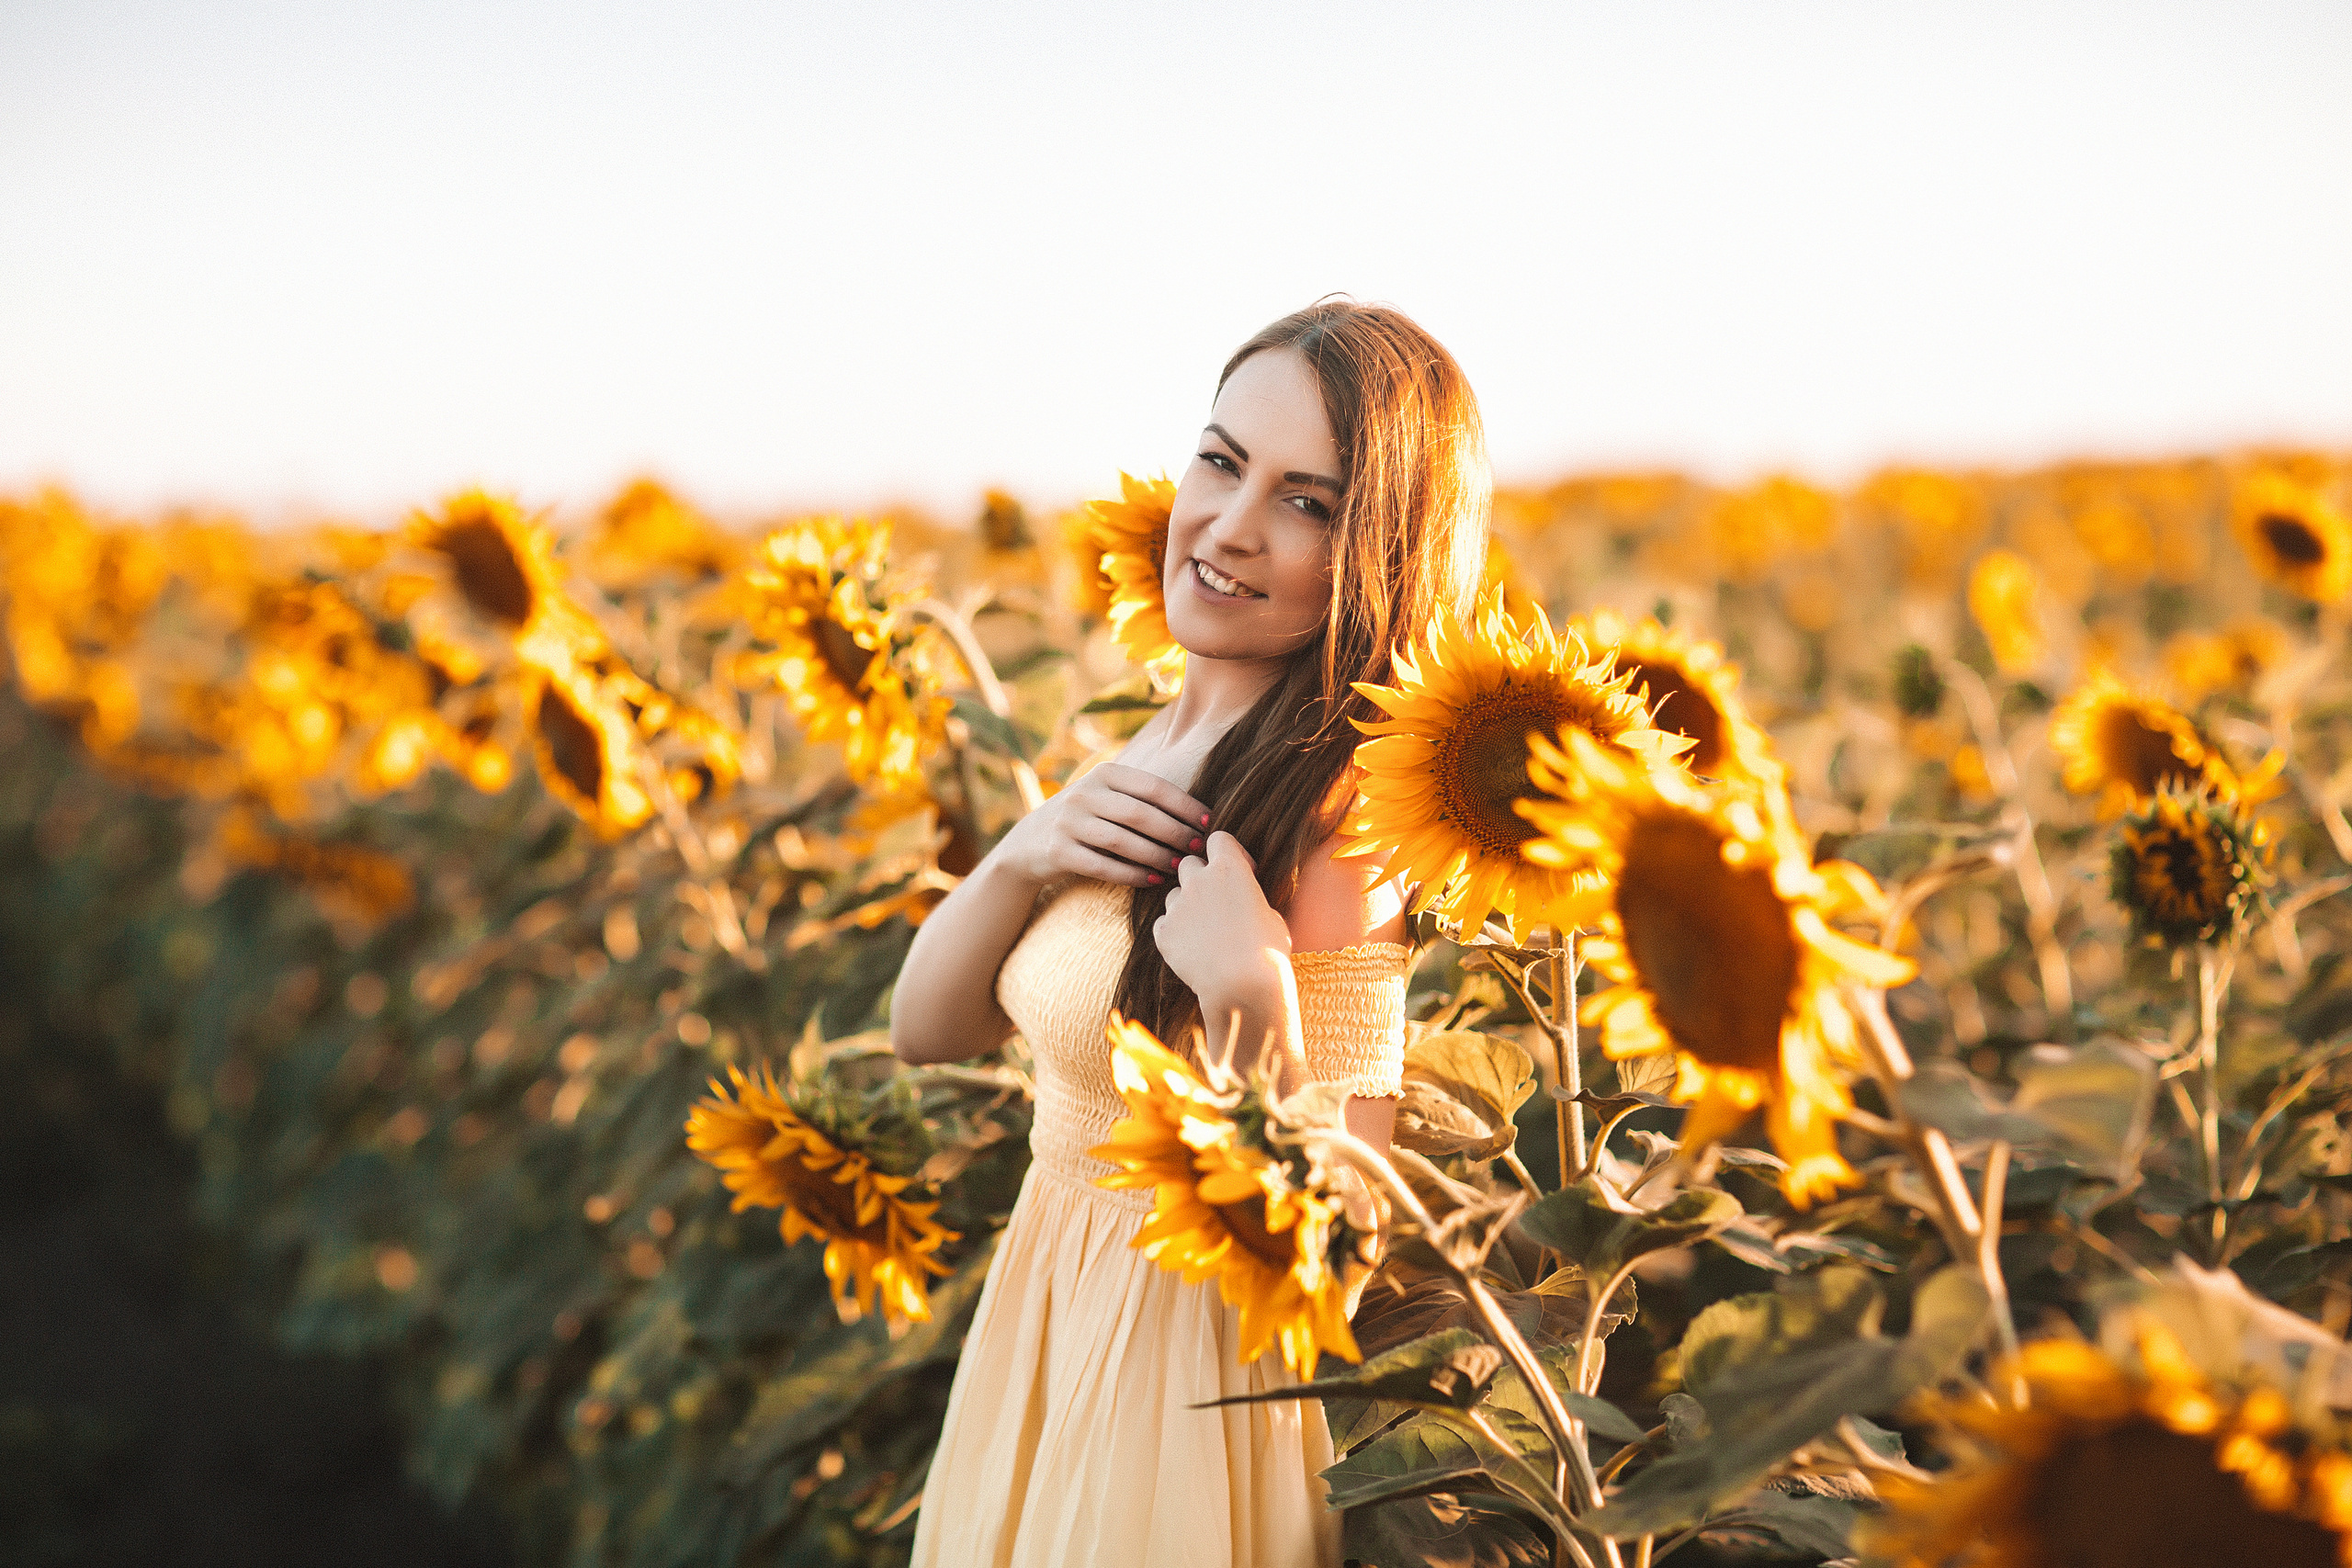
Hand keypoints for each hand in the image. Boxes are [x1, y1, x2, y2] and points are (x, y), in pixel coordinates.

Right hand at [991, 763, 1209, 889]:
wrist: (1027, 844)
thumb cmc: (1085, 821)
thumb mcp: (1105, 797)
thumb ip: (1140, 797)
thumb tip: (1198, 814)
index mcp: (1104, 774)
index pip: (1153, 786)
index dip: (1185, 805)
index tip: (1210, 822)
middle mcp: (1084, 793)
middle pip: (1139, 813)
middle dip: (1175, 832)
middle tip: (1200, 849)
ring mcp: (1068, 822)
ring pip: (1122, 841)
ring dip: (1156, 856)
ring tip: (1180, 867)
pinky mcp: (1058, 851)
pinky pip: (1102, 865)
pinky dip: (1131, 874)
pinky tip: (1152, 880)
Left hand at [1153, 832, 1293, 1034]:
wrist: (1242, 985)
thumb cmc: (1268, 952)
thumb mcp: (1271, 916)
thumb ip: (1250, 899)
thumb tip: (1245, 903)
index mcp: (1230, 869)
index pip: (1218, 839)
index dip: (1227, 852)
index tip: (1238, 870)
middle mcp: (1199, 880)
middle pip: (1189, 863)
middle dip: (1200, 876)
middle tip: (1215, 901)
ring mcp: (1177, 906)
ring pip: (1174, 894)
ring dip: (1186, 906)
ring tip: (1205, 932)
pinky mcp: (1163, 932)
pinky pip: (1164, 923)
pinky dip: (1175, 932)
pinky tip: (1193, 949)